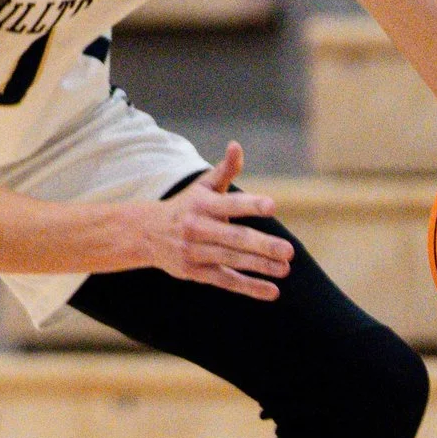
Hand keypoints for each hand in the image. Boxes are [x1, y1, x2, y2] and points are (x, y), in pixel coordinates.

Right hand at [135, 142, 293, 300]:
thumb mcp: (203, 186)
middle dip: (262, 245)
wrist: (147, 233)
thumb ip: (225, 169)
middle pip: (234, 238)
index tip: (272, 205)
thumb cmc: (186, 205)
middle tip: (289, 250)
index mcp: (202, 204)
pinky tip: (272, 291)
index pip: (229, 204)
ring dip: (260, 267)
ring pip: (232, 260)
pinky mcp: (196, 272)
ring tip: (285, 269)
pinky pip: (226, 281)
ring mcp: (196, 252)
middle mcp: (198, 228)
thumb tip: (237, 146)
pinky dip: (249, 288)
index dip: (250, 205)